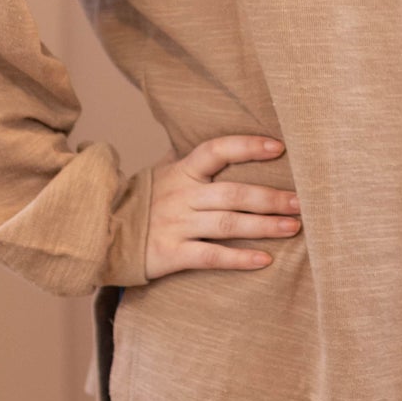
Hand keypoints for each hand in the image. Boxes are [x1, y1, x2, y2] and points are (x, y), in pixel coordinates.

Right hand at [143, 133, 301, 281]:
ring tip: (294, 228)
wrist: (98, 232)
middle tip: (302, 202)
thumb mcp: (161, 173)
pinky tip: (265, 259)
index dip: (248, 146)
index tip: (279, 148)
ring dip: (264, 226)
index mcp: (181, 171)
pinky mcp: (171, 253)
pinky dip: (239, 259)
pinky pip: (211, 255)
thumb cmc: (141, 203)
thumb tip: (217, 141)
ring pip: (228, 224)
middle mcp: (181, 195)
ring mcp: (176, 225)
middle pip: (234, 193)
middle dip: (271, 197)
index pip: (217, 150)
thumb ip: (189, 160)